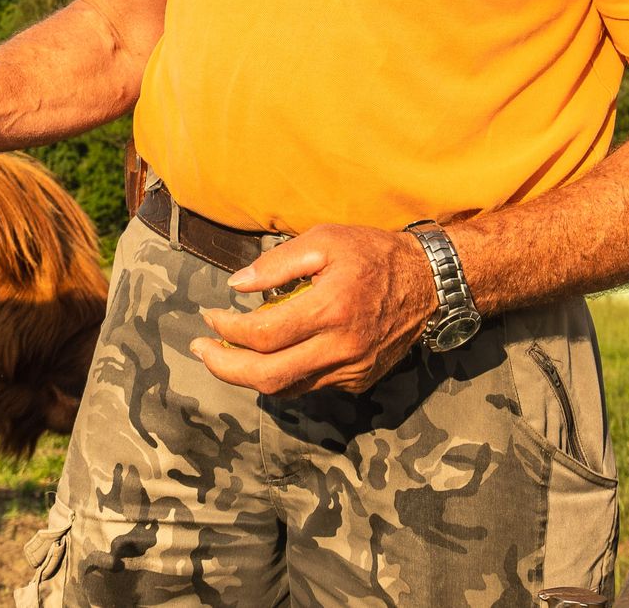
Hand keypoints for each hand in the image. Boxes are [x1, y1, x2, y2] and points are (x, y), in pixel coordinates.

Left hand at [192, 223, 440, 397]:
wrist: (428, 284)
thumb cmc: (371, 254)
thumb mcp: (324, 240)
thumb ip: (277, 263)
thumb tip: (236, 285)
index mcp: (331, 308)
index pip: (264, 335)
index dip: (228, 330)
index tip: (209, 316)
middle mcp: (341, 348)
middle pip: (269, 376)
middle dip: (225, 367)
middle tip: (200, 349)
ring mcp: (351, 370)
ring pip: (288, 388)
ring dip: (249, 375)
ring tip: (225, 353)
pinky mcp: (358, 381)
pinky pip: (310, 385)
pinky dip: (282, 373)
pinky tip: (267, 354)